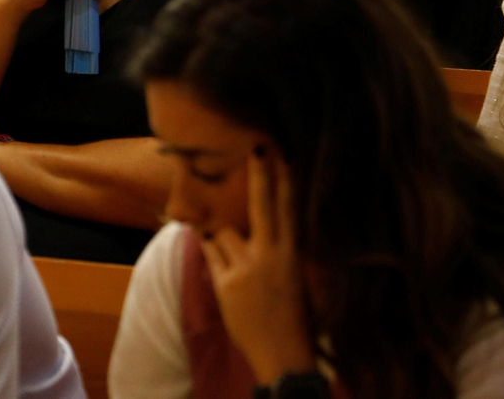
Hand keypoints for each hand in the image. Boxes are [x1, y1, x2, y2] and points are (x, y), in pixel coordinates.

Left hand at [202, 150, 315, 384]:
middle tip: (255, 146)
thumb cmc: (297, 320)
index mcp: (293, 255)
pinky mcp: (226, 282)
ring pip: (224, 232)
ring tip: (223, 240)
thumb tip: (278, 229)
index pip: (290, 210)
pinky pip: (210, 252)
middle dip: (259, 175)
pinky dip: (209, 248)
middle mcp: (270, 255)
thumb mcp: (300, 281)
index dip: (288, 181)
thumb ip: (286, 253)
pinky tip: (203, 240)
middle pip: (261, 206)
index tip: (286, 154)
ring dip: (222, 235)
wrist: (283, 356)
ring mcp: (246, 268)